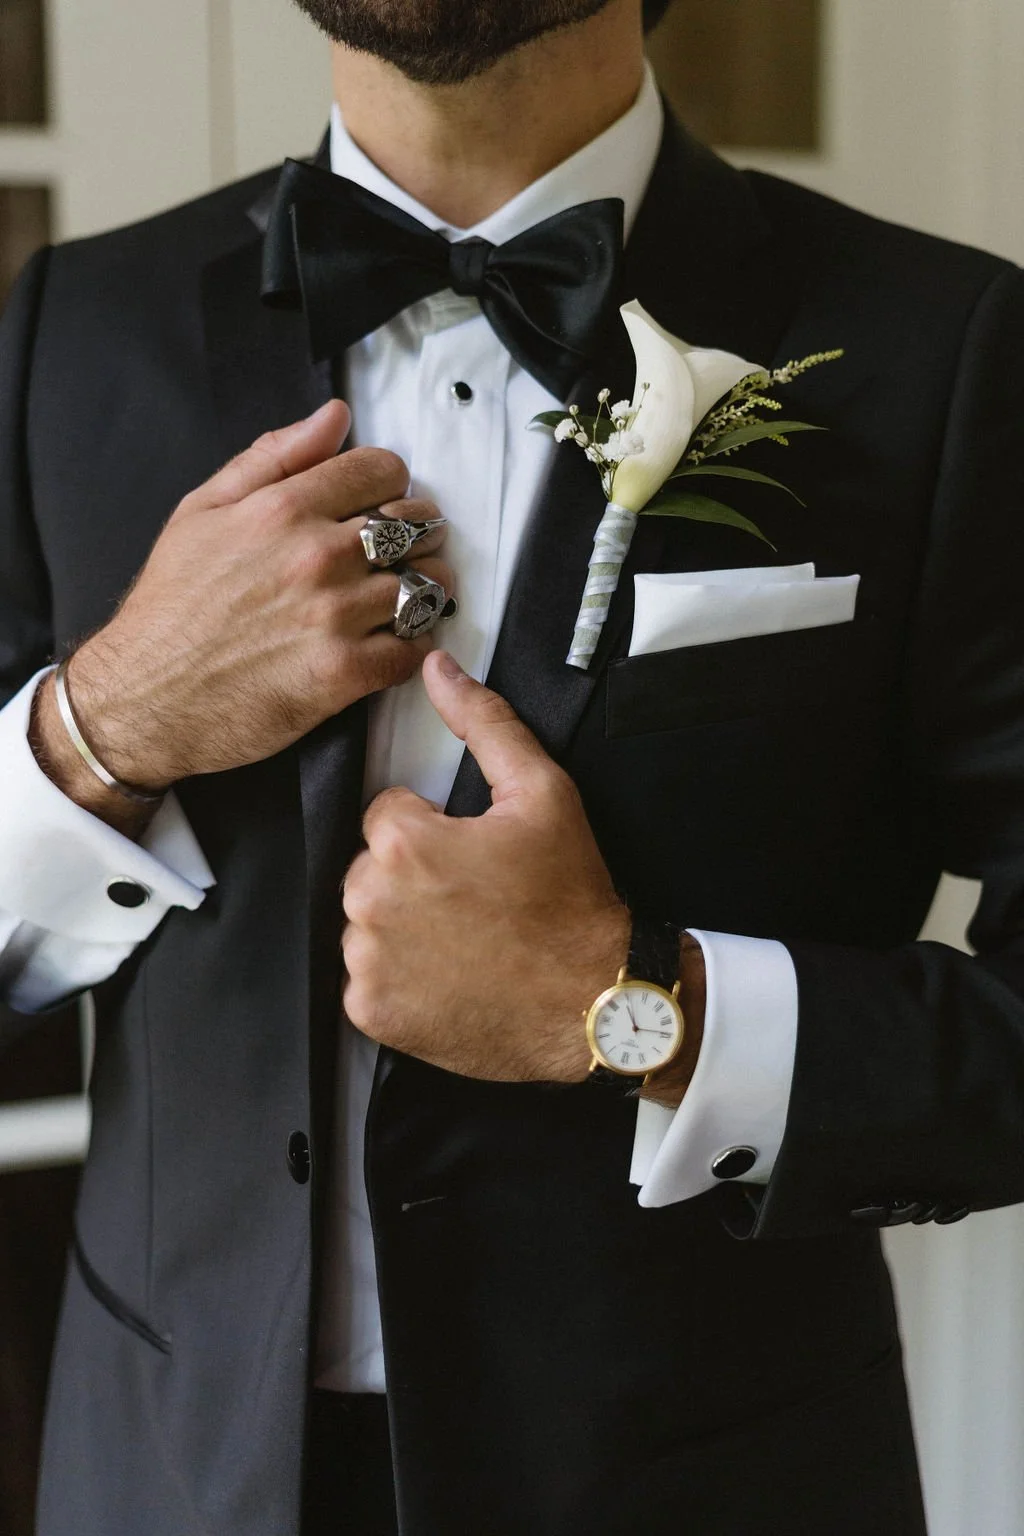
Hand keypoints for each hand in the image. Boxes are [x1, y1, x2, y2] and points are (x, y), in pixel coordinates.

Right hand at [51, 400, 451, 792]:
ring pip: (427, 586)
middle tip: (400, 554)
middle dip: (418, 534)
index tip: (381, 505)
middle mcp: (317, 556)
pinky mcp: (342, 675)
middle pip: (416, 525)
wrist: (143, 696)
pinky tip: (392, 643)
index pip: (384, 470)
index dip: (390, 484)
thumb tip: (335, 416)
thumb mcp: (201, 510)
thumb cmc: (169, 605)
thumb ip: (273, 456)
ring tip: (404, 598)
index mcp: (285, 509)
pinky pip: (414, 649)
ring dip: (425, 590)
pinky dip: (414, 646)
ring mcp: (334, 616)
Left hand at [341, 651, 630, 1082]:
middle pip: (371, 867)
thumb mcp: (543, 793)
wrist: (591, 1000)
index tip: (473, 856)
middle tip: (473, 899)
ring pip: (364, 921)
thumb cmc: (568, 900)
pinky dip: (397, 978)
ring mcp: (367, 962)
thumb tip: (441, 671)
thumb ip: (485, 723)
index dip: (436, 830)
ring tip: (463, 938)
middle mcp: (372, 900)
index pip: (388, 815)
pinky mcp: (370, 1011)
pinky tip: (448, 975)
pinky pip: (364, 978)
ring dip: (401, 925)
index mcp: (404, 842)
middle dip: (412, 876)